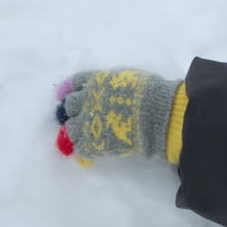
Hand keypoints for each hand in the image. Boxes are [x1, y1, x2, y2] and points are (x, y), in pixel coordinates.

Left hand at [54, 68, 182, 161]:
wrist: (156, 115)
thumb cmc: (150, 93)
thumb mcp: (129, 78)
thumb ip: (113, 83)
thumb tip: (108, 89)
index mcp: (97, 82)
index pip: (77, 82)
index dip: (78, 89)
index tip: (81, 93)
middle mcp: (87, 101)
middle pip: (70, 105)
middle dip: (76, 109)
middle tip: (88, 115)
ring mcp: (88, 124)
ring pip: (70, 129)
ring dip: (78, 130)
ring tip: (90, 134)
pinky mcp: (93, 144)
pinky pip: (81, 148)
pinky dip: (87, 148)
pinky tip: (97, 147)